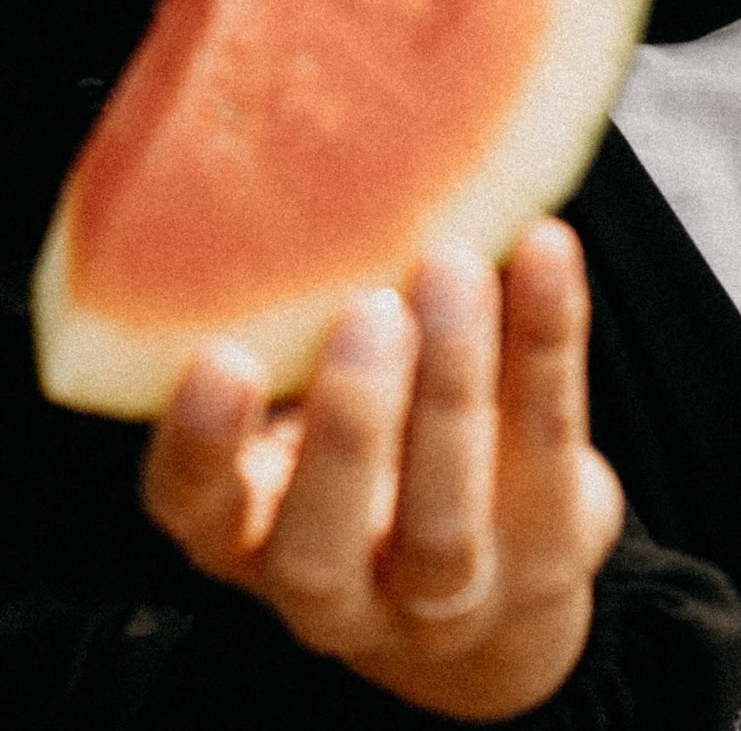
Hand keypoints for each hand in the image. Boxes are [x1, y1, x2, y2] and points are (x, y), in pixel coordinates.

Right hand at [141, 222, 624, 722]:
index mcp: (235, 532)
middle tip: (370, 308)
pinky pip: (550, 452)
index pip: (190, 505)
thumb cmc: (355, 448)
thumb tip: (265, 139)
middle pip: (320, 546)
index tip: (222, 355)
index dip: (201, 444)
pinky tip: (544, 250)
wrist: (486, 575)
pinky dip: (548, 344)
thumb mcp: (286, 405)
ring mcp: (438, 600)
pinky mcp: (544, 563)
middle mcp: (325, 589)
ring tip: (454, 270)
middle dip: (350, 428)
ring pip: (445, 528)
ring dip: (454, 391)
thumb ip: (271, 325)